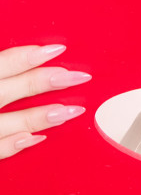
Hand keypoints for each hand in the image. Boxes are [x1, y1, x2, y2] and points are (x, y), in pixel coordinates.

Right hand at [0, 43, 90, 158]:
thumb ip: (6, 72)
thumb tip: (42, 54)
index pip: (0, 63)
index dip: (26, 57)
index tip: (57, 50)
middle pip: (8, 91)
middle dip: (43, 82)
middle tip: (79, 76)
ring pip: (8, 122)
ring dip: (41, 116)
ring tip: (71, 110)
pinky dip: (16, 144)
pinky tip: (38, 138)